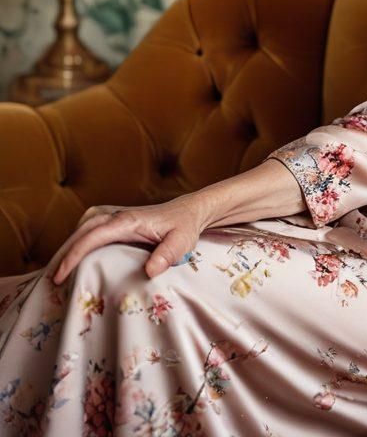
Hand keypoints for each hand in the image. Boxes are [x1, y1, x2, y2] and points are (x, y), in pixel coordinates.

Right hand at [47, 196, 209, 285]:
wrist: (189, 212)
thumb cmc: (184, 227)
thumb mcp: (182, 242)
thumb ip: (167, 255)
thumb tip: (149, 271)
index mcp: (127, 221)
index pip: (92, 236)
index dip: (73, 255)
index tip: (60, 275)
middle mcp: (116, 216)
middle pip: (80, 232)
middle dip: (63, 254)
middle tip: (51, 280)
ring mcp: (113, 216)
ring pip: (81, 230)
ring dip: (67, 248)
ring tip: (56, 272)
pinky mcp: (114, 221)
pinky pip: (88, 231)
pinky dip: (76, 243)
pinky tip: (72, 260)